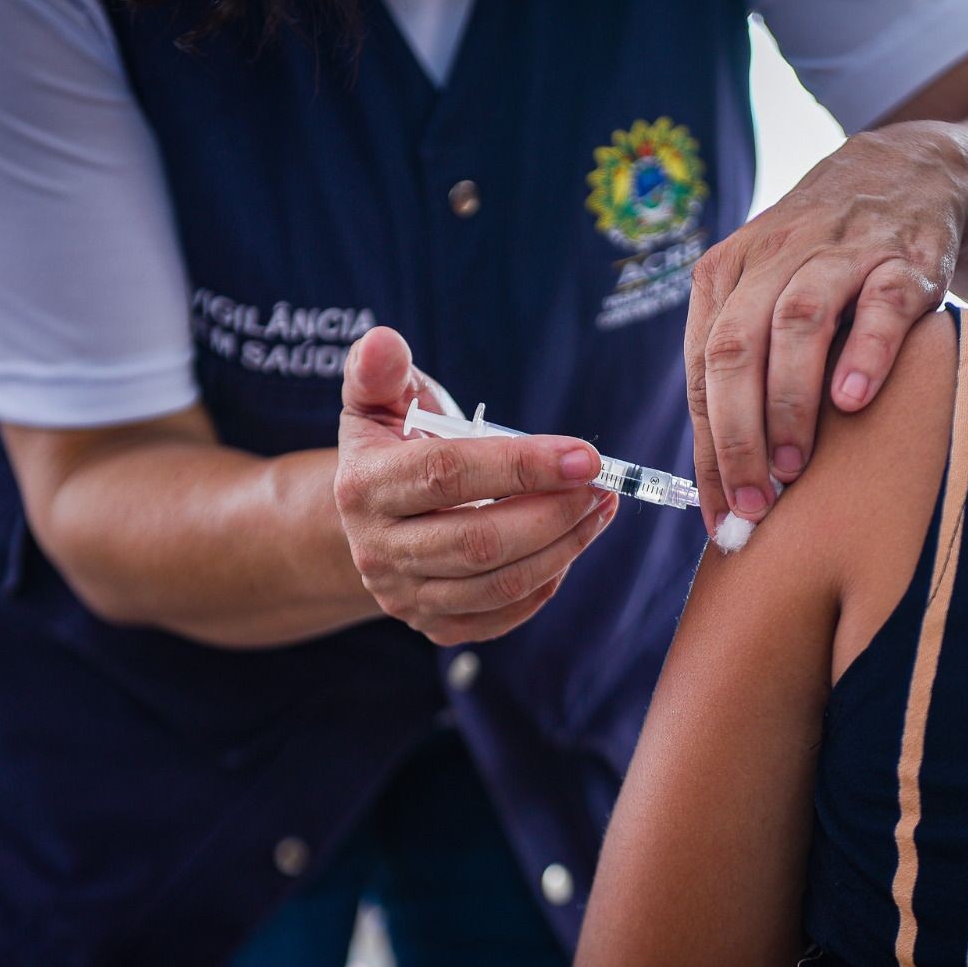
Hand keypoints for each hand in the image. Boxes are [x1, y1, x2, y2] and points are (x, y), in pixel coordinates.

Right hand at [335, 327, 617, 645]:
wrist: (371, 517)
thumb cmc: (391, 443)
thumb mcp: (377, 399)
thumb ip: (380, 369)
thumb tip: (382, 342)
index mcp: (365, 484)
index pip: (449, 475)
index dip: (523, 465)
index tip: (586, 455)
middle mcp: (378, 549)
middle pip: (479, 541)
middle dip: (554, 512)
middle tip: (602, 485)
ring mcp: (404, 595)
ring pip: (498, 584)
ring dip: (564, 547)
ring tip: (600, 508)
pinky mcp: (433, 624)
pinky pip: (501, 616)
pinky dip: (545, 585)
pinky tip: (570, 545)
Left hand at [685, 122, 967, 532]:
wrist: (909, 174)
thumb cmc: (823, 264)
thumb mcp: (766, 295)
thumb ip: (742, 369)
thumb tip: (724, 479)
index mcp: (726, 275)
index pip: (702, 372)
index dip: (707, 449)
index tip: (719, 514)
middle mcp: (774, 258)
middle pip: (734, 349)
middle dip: (738, 436)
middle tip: (754, 504)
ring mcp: (839, 253)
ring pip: (796, 324)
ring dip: (789, 402)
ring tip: (793, 468)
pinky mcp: (904, 256)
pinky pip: (880, 305)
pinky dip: (864, 353)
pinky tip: (853, 401)